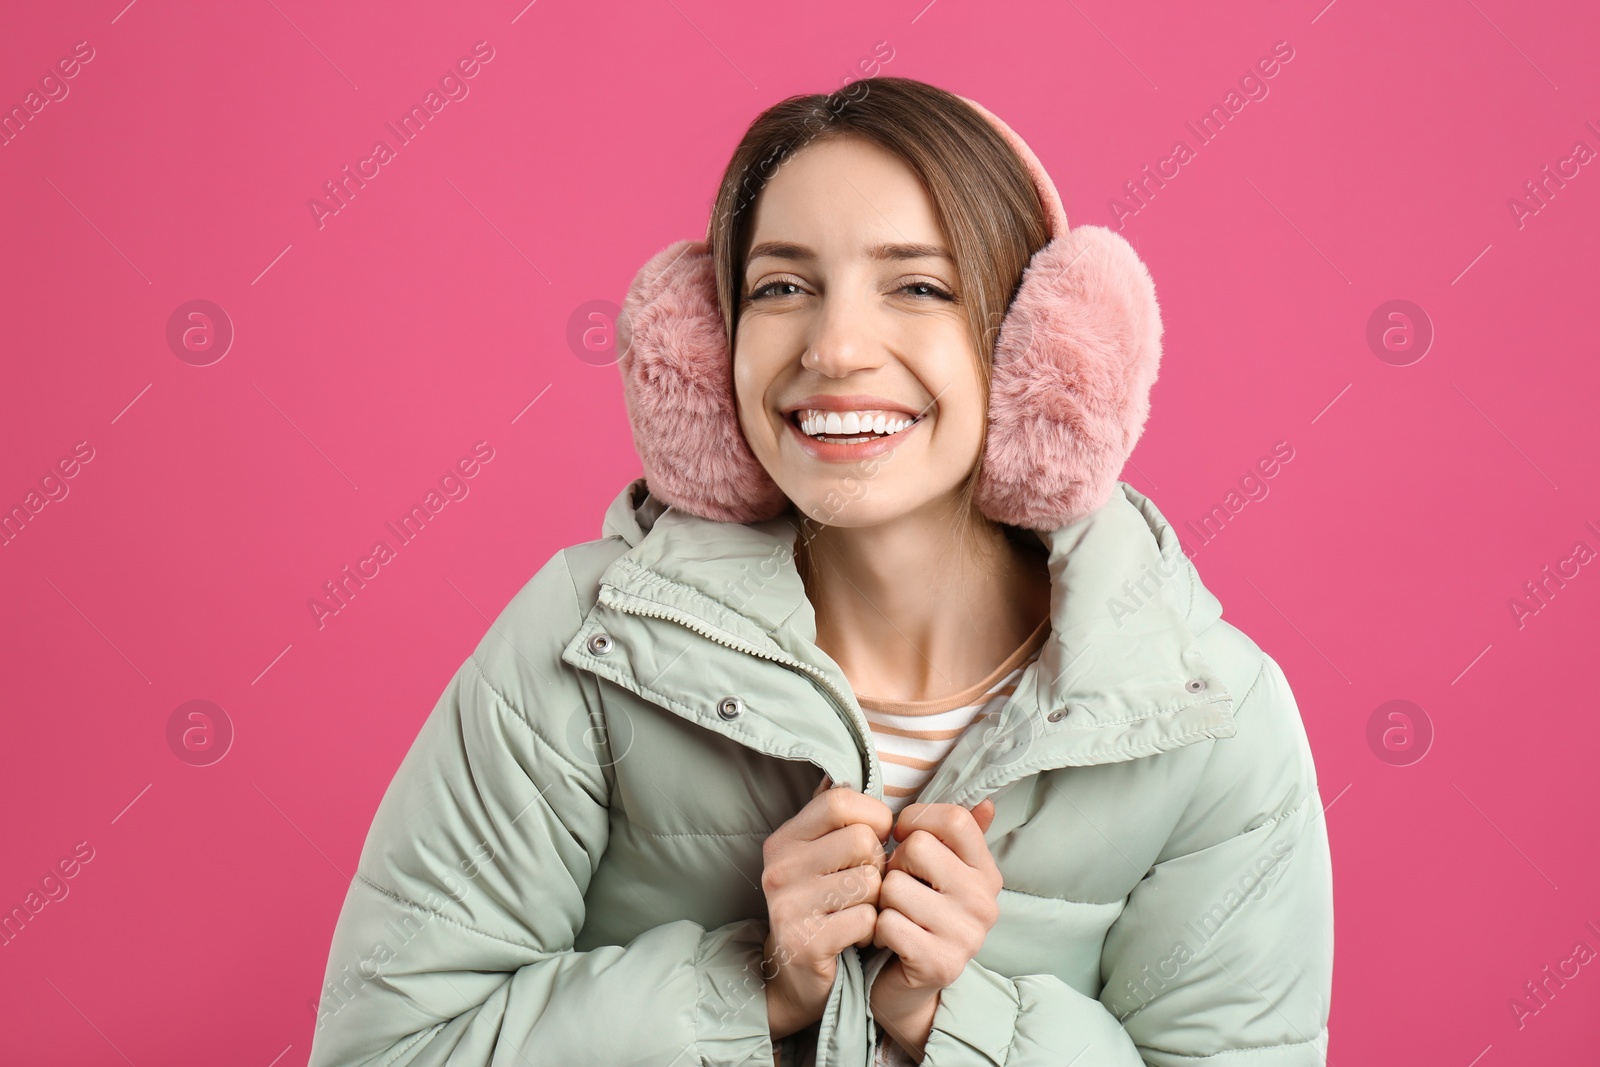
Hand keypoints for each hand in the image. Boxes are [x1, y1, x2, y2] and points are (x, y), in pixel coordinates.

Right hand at [761, 775, 893, 1039]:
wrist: (793, 974)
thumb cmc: (821, 904)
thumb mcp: (820, 855)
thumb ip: (839, 817)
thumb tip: (858, 775)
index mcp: (784, 839)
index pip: (841, 800)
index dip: (873, 816)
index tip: (876, 839)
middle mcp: (779, 867)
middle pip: (863, 841)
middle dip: (878, 865)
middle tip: (865, 886)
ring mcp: (788, 905)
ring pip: (869, 882)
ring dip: (875, 901)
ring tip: (858, 911)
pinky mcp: (804, 941)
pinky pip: (866, 920)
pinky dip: (870, 930)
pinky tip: (854, 936)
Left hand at [869, 797, 1001, 1059]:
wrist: (910, 989)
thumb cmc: (919, 917)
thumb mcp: (943, 873)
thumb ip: (961, 836)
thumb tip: (989, 802)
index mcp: (987, 873)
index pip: (954, 819)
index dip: (917, 820)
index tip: (902, 837)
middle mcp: (985, 902)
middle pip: (918, 848)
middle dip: (895, 865)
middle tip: (898, 888)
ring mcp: (966, 935)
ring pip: (895, 886)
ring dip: (883, 901)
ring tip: (893, 915)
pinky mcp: (940, 964)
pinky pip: (887, 923)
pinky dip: (877, 930)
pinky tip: (888, 940)